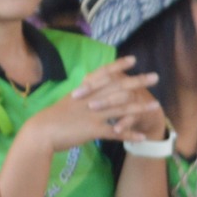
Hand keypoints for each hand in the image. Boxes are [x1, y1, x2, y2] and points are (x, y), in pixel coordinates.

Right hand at [22, 58, 163, 150]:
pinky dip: (129, 134)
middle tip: (155, 76)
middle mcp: (90, 99)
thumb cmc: (53, 118)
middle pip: (118, 87)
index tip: (133, 59)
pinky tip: (142, 137)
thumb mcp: (68, 101)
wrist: (41, 132)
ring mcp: (92, 114)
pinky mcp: (92, 130)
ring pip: (121, 108)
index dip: (119, 66)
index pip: (103, 73)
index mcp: (84, 90)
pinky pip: (115, 132)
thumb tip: (91, 92)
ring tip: (156, 105)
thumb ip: (82, 97)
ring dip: (140, 107)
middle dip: (138, 82)